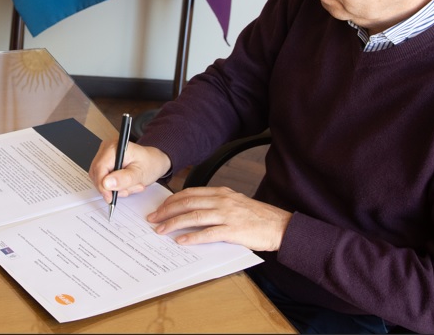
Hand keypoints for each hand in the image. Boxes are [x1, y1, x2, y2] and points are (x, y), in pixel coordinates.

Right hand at [88, 139, 171, 203]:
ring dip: (115, 187)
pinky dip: (114, 185)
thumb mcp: (140, 173)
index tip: (110, 198)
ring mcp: (104, 155)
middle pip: (98, 174)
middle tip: (129, 189)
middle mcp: (106, 149)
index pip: (100, 168)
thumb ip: (124, 179)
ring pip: (100, 178)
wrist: (154, 161)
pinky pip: (103, 178)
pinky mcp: (105, 162)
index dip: (102, 185)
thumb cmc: (150, 163)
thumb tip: (106, 183)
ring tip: (131, 185)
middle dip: (111, 187)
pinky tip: (126, 183)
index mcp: (115, 148)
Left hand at [147, 187, 291, 251]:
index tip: (160, 208)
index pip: (190, 193)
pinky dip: (193, 237)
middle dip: (167, 211)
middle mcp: (222, 200)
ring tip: (161, 230)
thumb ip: (216, 204)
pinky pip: (208, 233)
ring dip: (174, 223)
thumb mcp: (235, 202)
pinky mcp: (233, 230)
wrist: (280, 225)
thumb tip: (193, 211)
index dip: (172, 200)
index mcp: (221, 192)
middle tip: (153, 219)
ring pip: (194, 216)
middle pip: (187, 202)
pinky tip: (181, 241)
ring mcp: (227, 215)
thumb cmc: (258, 216)